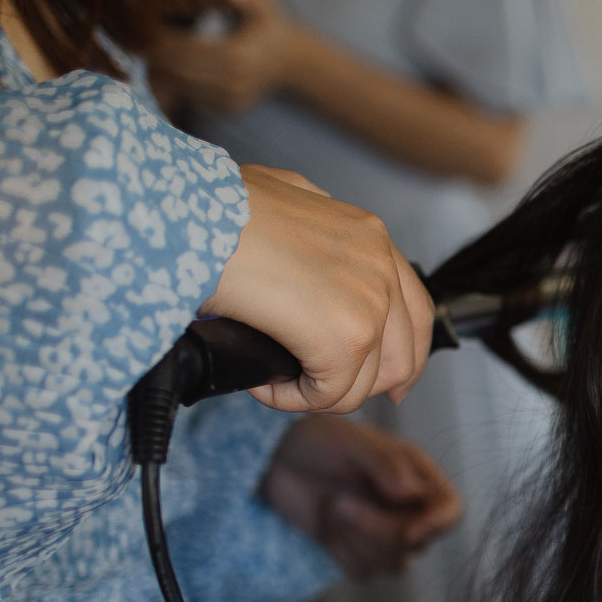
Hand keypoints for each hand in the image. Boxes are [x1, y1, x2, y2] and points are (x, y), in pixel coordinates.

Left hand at [146, 0, 297, 115]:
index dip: (164, 40)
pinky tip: (165, 71)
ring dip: (161, 73)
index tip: (147, 28)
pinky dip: (176, 85)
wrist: (292, 63)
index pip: (188, 51)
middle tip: (138, 42)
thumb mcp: (266, 5)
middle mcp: (233, 83)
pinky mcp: (228, 109)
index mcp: (237, 57)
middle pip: (180, 71)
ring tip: (148, 55)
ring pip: (183, 88)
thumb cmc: (271, 28)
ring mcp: (231, 99)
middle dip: (157, 57)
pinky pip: (193, 98)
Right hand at [207, 164, 433, 411]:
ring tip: (272, 377)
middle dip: (361, 385)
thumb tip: (306, 261)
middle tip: (318, 390)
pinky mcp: (347, 337)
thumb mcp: (281, 202)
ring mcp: (371, 302)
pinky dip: (291, 398)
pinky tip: (261, 381)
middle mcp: (381, 267)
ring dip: (316, 392)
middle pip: (402, 357)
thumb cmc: (213, 208)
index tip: (390, 384)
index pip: (415, 312)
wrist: (186, 215)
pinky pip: (331, 395)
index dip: (403, 356)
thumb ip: (310, 231)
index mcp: (370, 236)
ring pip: (364, 383)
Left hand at [260, 417, 463, 578]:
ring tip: (333, 507)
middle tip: (341, 502)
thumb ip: (386, 464)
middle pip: (418, 543)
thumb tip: (409, 494)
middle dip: (377, 529)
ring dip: (357, 541)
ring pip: (393, 564)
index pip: (450, 512)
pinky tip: (326, 527)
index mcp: (419, 478)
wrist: (279, 461)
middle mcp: (410, 510)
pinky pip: (364, 573)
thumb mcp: (354, 443)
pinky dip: (341, 553)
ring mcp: (385, 535)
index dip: (437, 526)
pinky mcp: (359, 554)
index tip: (408, 531)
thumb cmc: (320, 442)